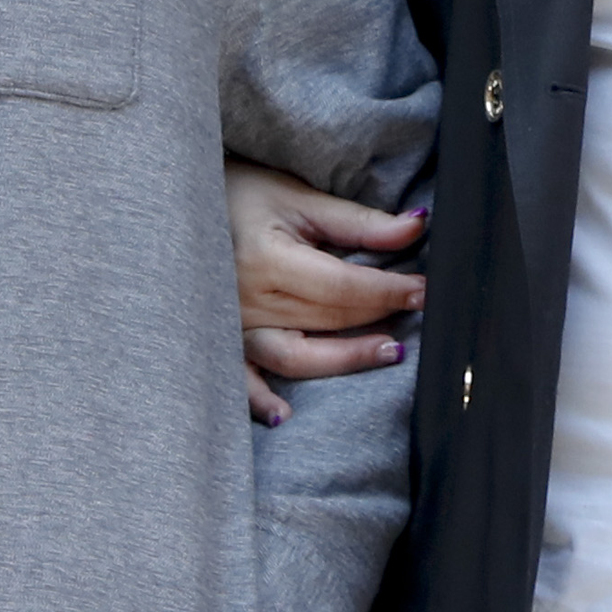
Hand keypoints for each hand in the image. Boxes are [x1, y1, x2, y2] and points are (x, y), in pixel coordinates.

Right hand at [229, 157, 427, 425]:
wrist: (186, 204)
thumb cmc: (245, 196)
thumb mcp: (302, 200)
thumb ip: (359, 223)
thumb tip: (417, 225)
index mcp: (267, 258)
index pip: (341, 287)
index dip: (388, 290)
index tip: (424, 290)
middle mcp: (247, 299)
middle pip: (326, 320)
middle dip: (378, 316)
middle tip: (419, 310)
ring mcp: (232, 327)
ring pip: (294, 356)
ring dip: (343, 359)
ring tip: (388, 351)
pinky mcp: (222, 342)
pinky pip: (241, 379)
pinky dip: (258, 400)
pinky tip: (282, 416)